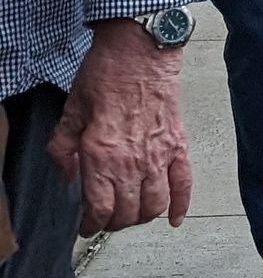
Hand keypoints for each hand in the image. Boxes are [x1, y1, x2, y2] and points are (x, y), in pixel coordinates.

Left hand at [49, 18, 191, 230]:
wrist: (140, 51)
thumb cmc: (107, 74)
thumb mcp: (72, 110)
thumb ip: (62, 147)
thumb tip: (67, 174)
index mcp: (101, 154)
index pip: (99, 208)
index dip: (90, 224)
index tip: (86, 226)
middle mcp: (132, 161)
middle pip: (127, 213)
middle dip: (114, 224)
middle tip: (106, 220)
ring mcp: (159, 155)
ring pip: (154, 206)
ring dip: (142, 218)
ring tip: (132, 215)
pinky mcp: (178, 146)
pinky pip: (184, 185)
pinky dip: (181, 206)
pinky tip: (174, 218)